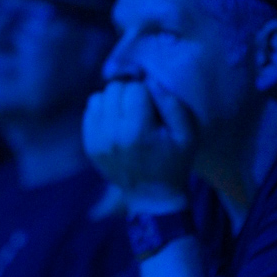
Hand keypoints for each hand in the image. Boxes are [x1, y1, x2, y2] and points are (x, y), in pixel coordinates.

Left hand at [83, 79, 196, 212]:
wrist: (152, 195)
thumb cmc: (175, 161)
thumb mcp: (187, 134)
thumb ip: (172, 105)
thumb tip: (150, 80)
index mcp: (137, 132)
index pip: (134, 88)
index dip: (146, 92)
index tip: (154, 105)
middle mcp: (112, 136)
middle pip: (114, 89)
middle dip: (128, 92)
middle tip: (140, 108)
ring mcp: (97, 142)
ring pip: (98, 97)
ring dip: (113, 100)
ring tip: (127, 114)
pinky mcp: (89, 146)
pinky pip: (89, 112)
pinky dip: (102, 111)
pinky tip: (116, 122)